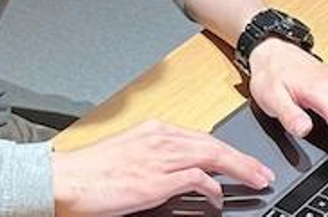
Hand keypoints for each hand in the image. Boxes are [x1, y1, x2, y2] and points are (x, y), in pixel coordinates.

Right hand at [51, 118, 274, 215]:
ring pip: (212, 156)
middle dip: (242, 159)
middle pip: (213, 144)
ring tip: (256, 181)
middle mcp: (160, 138)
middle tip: (261, 172)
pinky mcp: (156, 180)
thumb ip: (154, 159)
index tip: (241, 160)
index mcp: (153, 130)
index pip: (200, 137)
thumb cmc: (91, 173)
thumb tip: (179, 175)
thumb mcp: (128, 155)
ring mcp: (159, 157)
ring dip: (239, 169)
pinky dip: (213, 188)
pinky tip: (218, 197)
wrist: (66, 180)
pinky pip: (197, 179)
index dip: (226, 150)